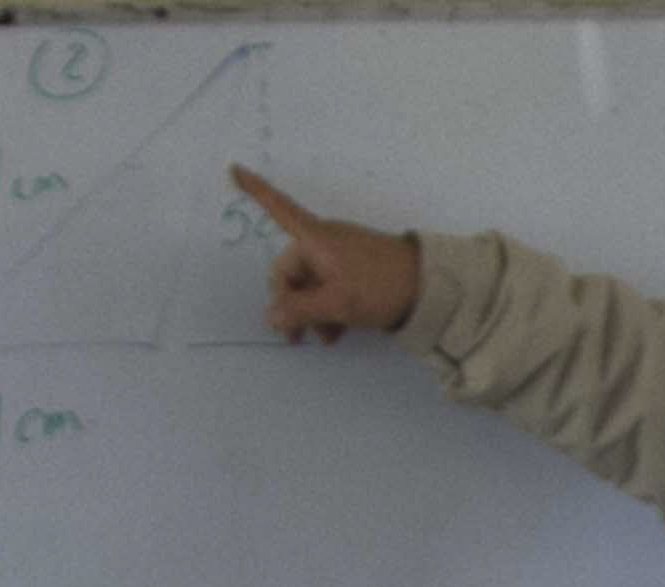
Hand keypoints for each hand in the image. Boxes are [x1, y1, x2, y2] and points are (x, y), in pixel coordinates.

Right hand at [233, 169, 418, 342]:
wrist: (430, 287)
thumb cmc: (379, 286)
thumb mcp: (336, 302)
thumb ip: (299, 310)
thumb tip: (271, 316)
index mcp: (314, 238)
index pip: (278, 208)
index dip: (255, 190)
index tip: (233, 168)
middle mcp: (322, 242)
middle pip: (290, 270)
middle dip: (290, 302)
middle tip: (296, 337)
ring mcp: (339, 256)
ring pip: (310, 285)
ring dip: (309, 312)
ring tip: (322, 339)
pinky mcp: (355, 271)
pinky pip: (328, 288)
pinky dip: (326, 309)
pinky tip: (334, 333)